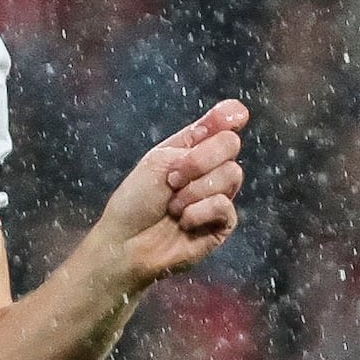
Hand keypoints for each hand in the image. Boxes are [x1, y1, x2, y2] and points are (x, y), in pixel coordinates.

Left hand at [84, 101, 247, 289]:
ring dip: (195, 190)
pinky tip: (183, 222)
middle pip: (230, 144)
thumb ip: (192, 145)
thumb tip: (230, 129)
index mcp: (191, 148)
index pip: (223, 123)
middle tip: (172, 178)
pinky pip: (225, 205)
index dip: (230, 115)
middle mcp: (209, 168)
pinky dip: (199, 211)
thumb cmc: (134, 204)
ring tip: (173, 207)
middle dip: (200, 159)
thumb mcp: (156, 163)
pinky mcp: (223, 223)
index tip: (234, 115)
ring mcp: (218, 194)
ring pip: (231, 174)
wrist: (126, 244)